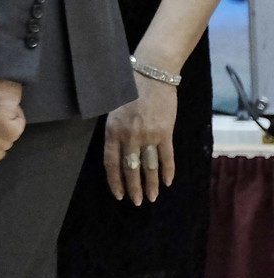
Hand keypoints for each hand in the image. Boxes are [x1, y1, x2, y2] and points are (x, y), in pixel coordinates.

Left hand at [103, 74, 177, 203]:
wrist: (151, 74)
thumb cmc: (128, 89)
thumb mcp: (112, 109)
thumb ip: (113, 130)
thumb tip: (114, 151)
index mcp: (112, 131)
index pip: (111, 163)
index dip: (115, 181)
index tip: (118, 195)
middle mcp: (129, 136)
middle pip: (130, 169)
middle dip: (133, 188)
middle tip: (137, 202)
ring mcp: (148, 136)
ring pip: (149, 167)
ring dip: (151, 184)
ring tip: (152, 198)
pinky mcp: (165, 133)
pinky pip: (167, 156)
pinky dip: (167, 171)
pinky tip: (167, 182)